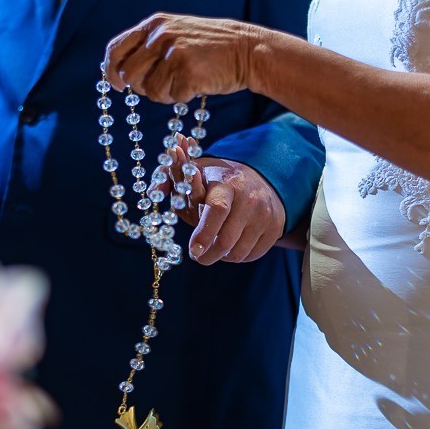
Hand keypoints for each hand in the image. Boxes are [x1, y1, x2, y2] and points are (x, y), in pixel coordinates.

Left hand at [103, 13, 267, 103]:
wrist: (248, 50)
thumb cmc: (211, 47)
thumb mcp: (177, 33)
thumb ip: (150, 45)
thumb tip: (121, 71)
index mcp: (155, 24)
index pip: (116, 48)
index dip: (112, 70)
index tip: (117, 85)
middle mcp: (161, 35)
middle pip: (129, 74)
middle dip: (141, 87)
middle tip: (161, 86)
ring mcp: (174, 53)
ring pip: (150, 90)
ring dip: (165, 94)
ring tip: (184, 81)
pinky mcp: (188, 72)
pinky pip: (172, 97)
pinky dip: (183, 96)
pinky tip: (198, 83)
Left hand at [151, 137, 285, 264]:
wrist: (262, 179)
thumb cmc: (218, 180)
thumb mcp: (194, 172)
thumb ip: (169, 177)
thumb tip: (153, 191)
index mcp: (227, 183)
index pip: (217, 210)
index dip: (203, 233)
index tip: (193, 251)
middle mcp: (250, 199)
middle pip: (226, 240)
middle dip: (206, 255)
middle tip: (197, 256)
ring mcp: (265, 215)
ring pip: (237, 253)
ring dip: (221, 256)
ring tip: (214, 245)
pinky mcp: (276, 228)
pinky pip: (251, 255)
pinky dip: (237, 256)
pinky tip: (232, 244)